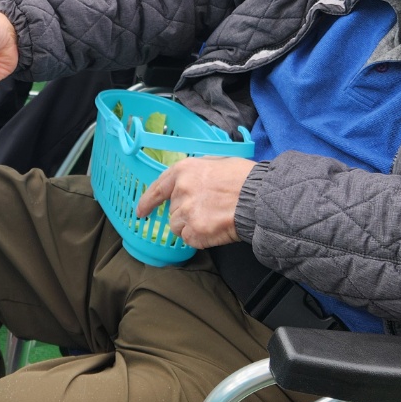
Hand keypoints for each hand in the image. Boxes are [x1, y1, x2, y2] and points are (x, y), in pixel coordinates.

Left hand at [136, 156, 254, 248]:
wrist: (259, 198)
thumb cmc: (244, 178)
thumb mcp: (216, 163)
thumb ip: (196, 173)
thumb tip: (186, 183)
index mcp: (184, 171)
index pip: (157, 188)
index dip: (147, 202)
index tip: (141, 212)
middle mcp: (181, 191)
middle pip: (172, 211)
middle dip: (185, 214)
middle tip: (208, 210)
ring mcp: (186, 212)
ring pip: (177, 227)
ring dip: (191, 227)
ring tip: (212, 219)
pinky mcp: (195, 231)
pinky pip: (189, 239)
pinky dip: (200, 238)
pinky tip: (215, 228)